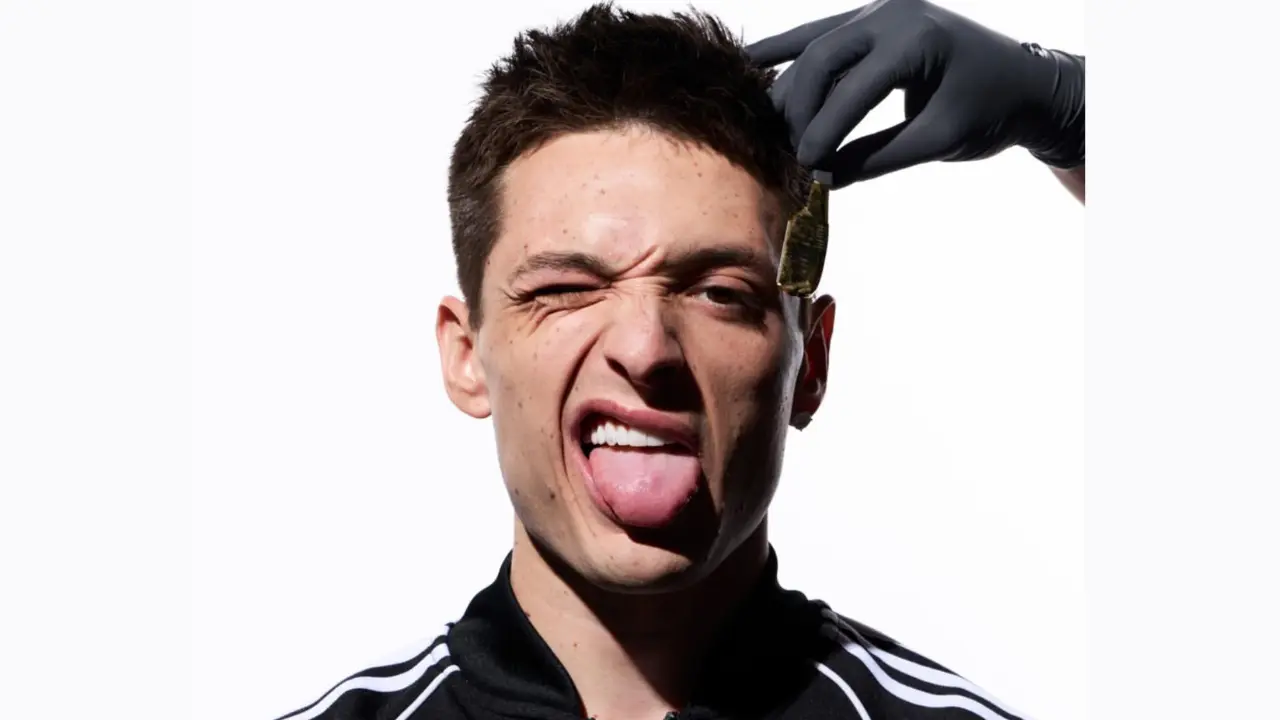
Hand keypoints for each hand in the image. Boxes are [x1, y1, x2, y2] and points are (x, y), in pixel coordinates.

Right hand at [746, 0, 1084, 187]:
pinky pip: (818, 33)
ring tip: (767, 128)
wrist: (1023, 80)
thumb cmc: (990, 111)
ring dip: (788, 88)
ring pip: (815, 47)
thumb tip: (821, 179)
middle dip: (800, 110)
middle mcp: (892, 14)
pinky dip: (784, 48)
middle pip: (823, 59)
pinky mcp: (870, 18)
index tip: (805, 166)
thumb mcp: (936, 141)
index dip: (825, 130)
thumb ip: (876, 158)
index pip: (854, 87)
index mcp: (917, 39)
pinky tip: (747, 61)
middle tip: (790, 153)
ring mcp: (878, 10)